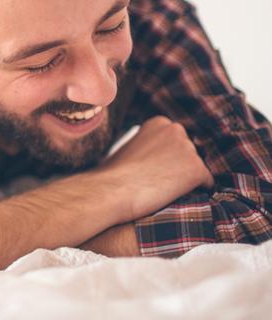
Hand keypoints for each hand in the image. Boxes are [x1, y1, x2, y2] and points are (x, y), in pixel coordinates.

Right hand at [95, 116, 213, 222]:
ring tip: (163, 190)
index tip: (153, 169)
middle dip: (180, 167)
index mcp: (159, 123)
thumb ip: (149, 146)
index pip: (177, 141)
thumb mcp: (130, 148)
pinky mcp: (197, 169)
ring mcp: (188, 149)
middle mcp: (176, 130)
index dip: (168, 159)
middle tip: (159, 181)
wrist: (111, 190)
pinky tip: (176, 196)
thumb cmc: (113, 175)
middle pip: (190, 152)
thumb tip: (159, 159)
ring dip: (186, 180)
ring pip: (196, 168)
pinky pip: (207, 184)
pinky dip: (196, 192)